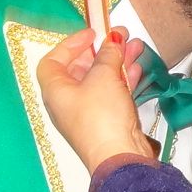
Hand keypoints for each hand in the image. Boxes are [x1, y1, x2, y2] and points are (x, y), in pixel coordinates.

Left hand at [37, 28, 153, 170]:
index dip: (71, 43)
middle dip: (101, 50)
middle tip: (119, 36)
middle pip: (80, 68)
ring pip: (100, 80)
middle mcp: (67, 103)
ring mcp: (87, 113)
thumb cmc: (101, 116)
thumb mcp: (103, 76)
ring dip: (117, 61)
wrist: (120, 157)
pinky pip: (112, 94)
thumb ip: (107, 54)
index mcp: (55, 91)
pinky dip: (123, 79)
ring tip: (135, 46)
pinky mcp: (105, 122)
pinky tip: (137, 68)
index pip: (53, 60)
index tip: (92, 33)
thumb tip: (112, 41)